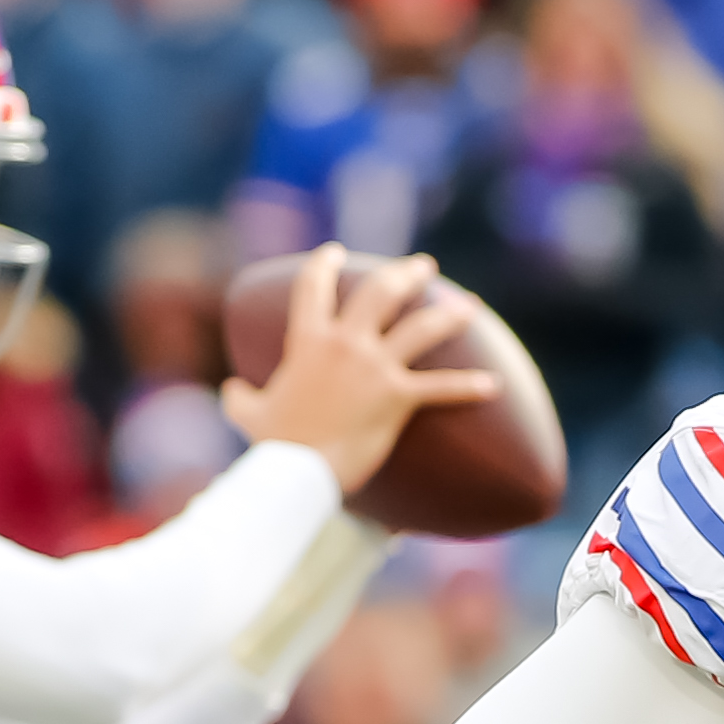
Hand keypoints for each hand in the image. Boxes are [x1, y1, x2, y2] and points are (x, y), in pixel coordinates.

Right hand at [221, 246, 498, 496]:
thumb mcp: (249, 416)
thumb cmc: (274, 446)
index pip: (313, 287)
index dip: (324, 265)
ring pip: (420, 329)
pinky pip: (441, 388)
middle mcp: (344, 343)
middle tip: (422, 268)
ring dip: (447, 315)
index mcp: (307, 340)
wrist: (298, 471)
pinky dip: (469, 388)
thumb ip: (240, 398)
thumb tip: (230, 391)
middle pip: (379, 293)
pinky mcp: (397, 397)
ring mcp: (374, 367)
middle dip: (404, 275)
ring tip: (467, 307)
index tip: (335, 252)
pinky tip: (494, 386)